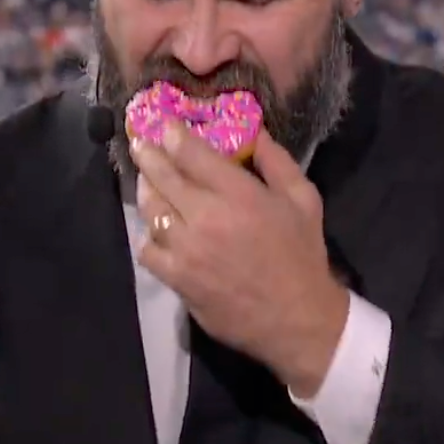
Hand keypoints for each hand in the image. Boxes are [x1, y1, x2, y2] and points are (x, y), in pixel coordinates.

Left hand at [131, 123, 349, 397]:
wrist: (298, 319)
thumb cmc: (302, 255)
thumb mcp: (304, 199)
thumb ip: (276, 161)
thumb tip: (253, 130)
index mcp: (238, 194)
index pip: (190, 154)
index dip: (172, 134)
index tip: (164, 125)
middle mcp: (206, 218)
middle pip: (162, 177)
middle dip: (147, 154)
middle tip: (140, 142)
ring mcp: (187, 250)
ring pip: (150, 211)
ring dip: (145, 191)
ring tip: (146, 181)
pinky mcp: (178, 279)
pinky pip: (148, 251)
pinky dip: (148, 237)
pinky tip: (155, 230)